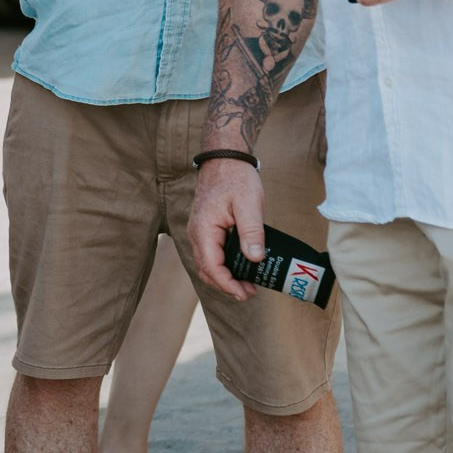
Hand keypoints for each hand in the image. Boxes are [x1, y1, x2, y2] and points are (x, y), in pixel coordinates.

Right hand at [187, 158, 265, 300]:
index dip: (227, 284)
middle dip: (226, 285)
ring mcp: (199, 230)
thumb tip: (255, 259)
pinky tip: (240, 267)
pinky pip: (210, 253)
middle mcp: (197, 232)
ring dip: (224, 277)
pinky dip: (222, 266)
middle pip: (206, 269)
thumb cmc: (236, 178)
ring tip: (247, 284)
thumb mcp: (249, 205)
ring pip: (206, 263)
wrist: (224, 159)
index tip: (245, 294)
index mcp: (205, 229)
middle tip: (249, 293)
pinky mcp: (206, 228)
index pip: (211, 266)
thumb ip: (251, 233)